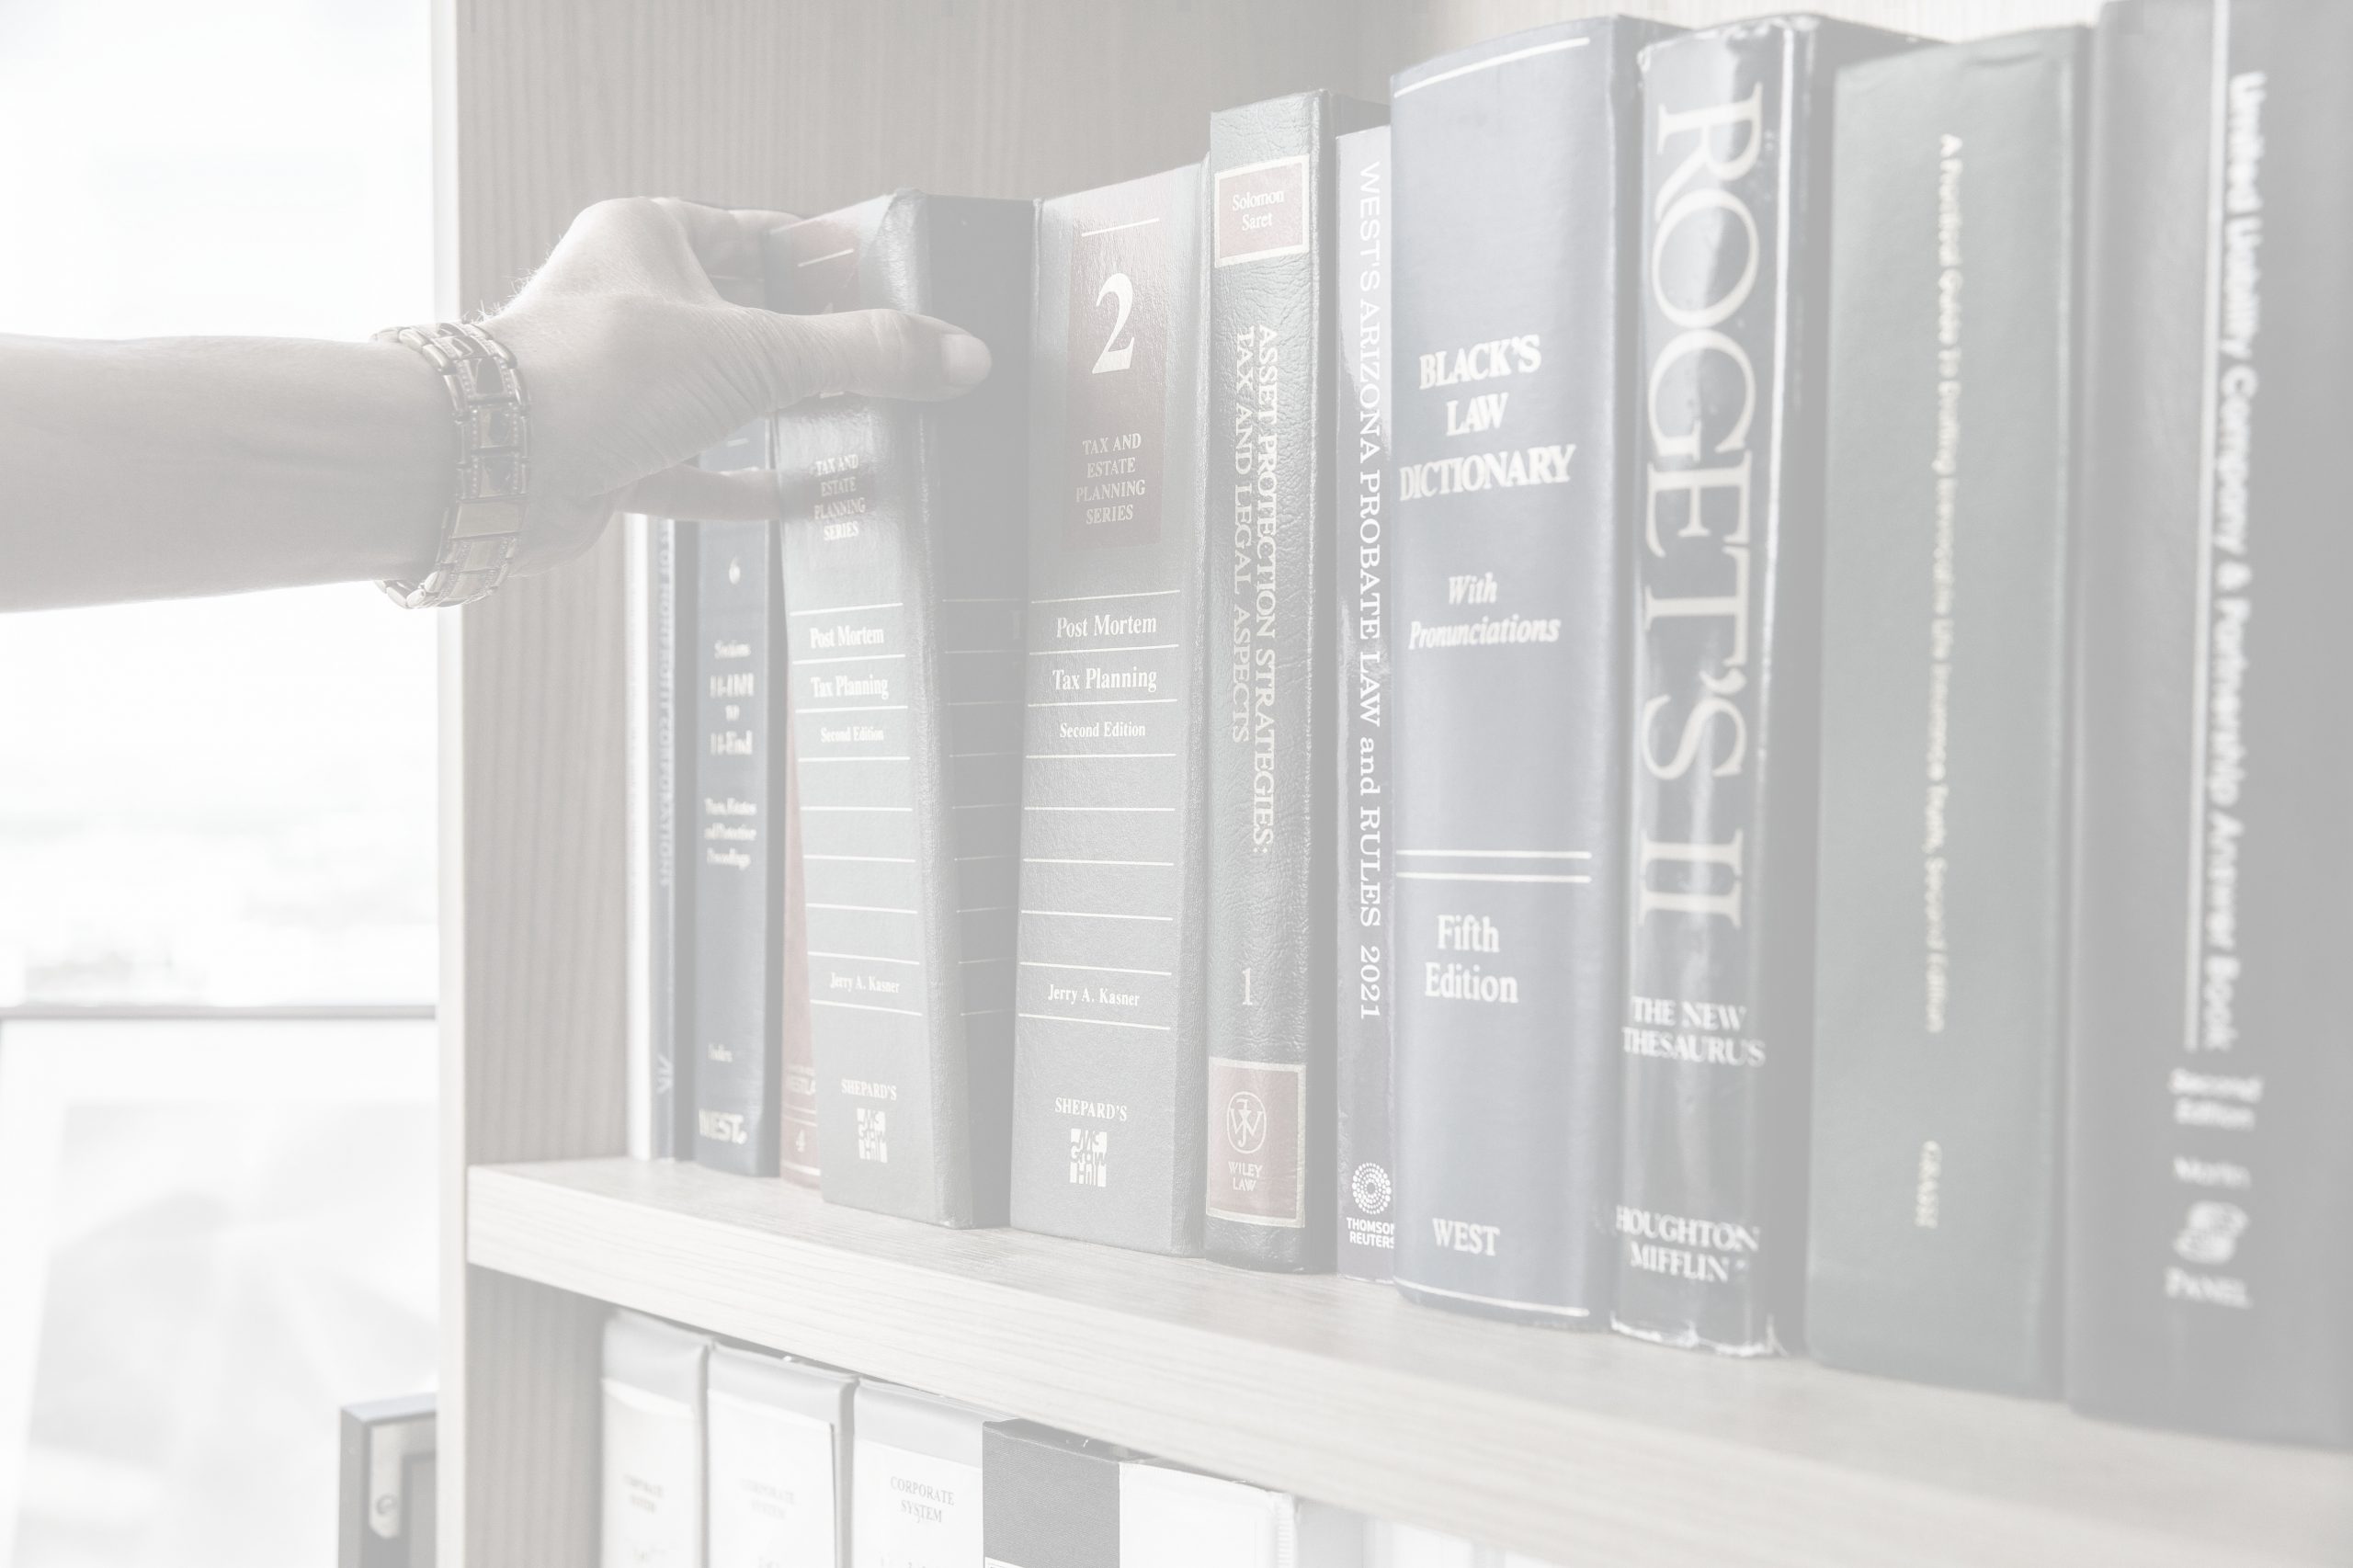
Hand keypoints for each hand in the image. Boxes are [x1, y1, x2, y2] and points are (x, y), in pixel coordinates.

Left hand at [481, 196, 991, 571]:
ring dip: (783, 417)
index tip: (895, 294)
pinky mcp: (608, 455)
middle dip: (815, 349)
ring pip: (720, 396)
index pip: (762, 237)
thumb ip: (864, 356)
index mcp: (648, 236)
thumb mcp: (757, 353)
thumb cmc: (598, 374)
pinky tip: (796, 497)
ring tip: (862, 427)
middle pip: (746, 318)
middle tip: (893, 369)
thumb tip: (961, 356)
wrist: (493, 469)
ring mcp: (615, 382)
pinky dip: (742, 485)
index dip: (831, 267)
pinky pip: (691, 470)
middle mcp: (626, 300)